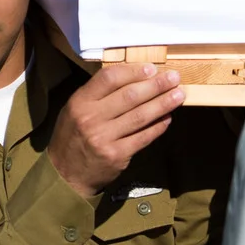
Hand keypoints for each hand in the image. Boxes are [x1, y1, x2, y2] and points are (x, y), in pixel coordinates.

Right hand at [45, 62, 183, 197]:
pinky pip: (143, 137)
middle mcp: (91, 118)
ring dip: (163, 104)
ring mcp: (104, 138)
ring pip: (140, 116)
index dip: (133, 71)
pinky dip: (158, 126)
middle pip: (130, 96)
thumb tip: (132, 79)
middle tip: (173, 77)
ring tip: (179, 95)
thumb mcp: (74, 110)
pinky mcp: (117, 155)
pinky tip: (167, 118)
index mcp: (79, 102)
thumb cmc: (72, 138)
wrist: (65, 175)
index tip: (151, 68)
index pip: (109, 78)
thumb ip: (97, 95)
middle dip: (156, 85)